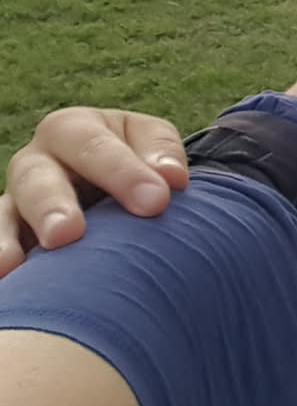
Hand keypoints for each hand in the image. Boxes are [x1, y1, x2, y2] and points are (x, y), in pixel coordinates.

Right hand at [0, 108, 189, 275]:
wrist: (115, 181)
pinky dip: (2, 256)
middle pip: (37, 180)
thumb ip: (161, 154)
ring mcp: (17, 201)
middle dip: (52, 206)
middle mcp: (36, 162)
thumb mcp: (150, 141)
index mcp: (74, 129)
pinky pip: (0, 242)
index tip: (156, 201)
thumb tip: (171, 178)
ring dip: (10, 239)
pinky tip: (7, 276)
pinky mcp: (11, 235)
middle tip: (68, 233)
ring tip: (15, 264)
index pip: (94, 146)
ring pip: (6, 215)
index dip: (123, 173)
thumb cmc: (137, 157)